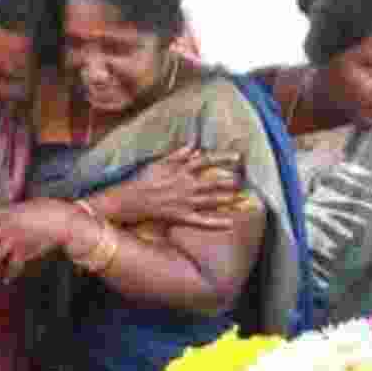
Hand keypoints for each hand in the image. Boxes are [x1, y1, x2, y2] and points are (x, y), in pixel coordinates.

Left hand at [0, 198, 83, 282]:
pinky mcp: (25, 252)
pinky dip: (10, 274)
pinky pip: (14, 266)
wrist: (61, 220)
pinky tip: (5, 281)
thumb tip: (3, 219)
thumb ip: (12, 214)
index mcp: (5, 214)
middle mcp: (6, 229)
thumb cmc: (46, 208)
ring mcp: (14, 242)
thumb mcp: (24, 206)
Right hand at [99, 146, 243, 228]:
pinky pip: (201, 221)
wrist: (128, 200)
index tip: (237, 157)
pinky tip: (229, 223)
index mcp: (180, 170)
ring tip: (241, 198)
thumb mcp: (158, 163)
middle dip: (229, 181)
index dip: (222, 158)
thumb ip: (177, 155)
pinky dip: (215, 223)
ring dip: (227, 199)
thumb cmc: (141, 180)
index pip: (205, 161)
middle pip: (212, 182)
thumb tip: (193, 146)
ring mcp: (184, 202)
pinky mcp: (180, 216)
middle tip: (243, 181)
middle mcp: (185, 185)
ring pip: (210, 200)